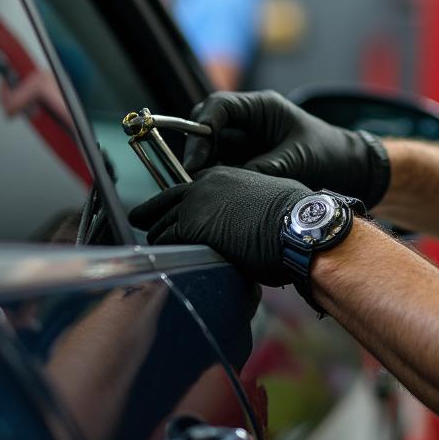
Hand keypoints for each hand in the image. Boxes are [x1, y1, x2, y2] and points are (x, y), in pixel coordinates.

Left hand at [128, 166, 312, 285]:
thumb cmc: (293, 217)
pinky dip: (163, 253)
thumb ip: (242, 206)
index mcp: (222, 176)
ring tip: (151, 252)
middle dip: (152, 218)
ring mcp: (195, 204)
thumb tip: (243, 223)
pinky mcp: (192, 225)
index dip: (171, 204)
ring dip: (158, 240)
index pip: (184, 189)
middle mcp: (204, 184)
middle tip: (140, 226)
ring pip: (161, 224)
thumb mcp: (264, 199)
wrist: (297, 225)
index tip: (160, 213)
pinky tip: (162, 263)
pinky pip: (166, 241)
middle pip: (165, 203)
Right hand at [182, 91, 390, 207]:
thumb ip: (263, 169)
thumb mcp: (298, 160)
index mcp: (262, 108)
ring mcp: (247, 143)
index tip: (196, 156)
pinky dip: (216, 180)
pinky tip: (215, 195)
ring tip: (202, 189)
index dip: (202, 127)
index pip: (219, 106)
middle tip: (194, 177)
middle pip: (207, 127)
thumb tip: (228, 183)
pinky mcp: (248, 164)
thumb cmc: (331, 155)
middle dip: (198, 150)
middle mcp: (250, 122)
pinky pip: (223, 169)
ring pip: (211, 151)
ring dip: (204, 167)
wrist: (352, 172)